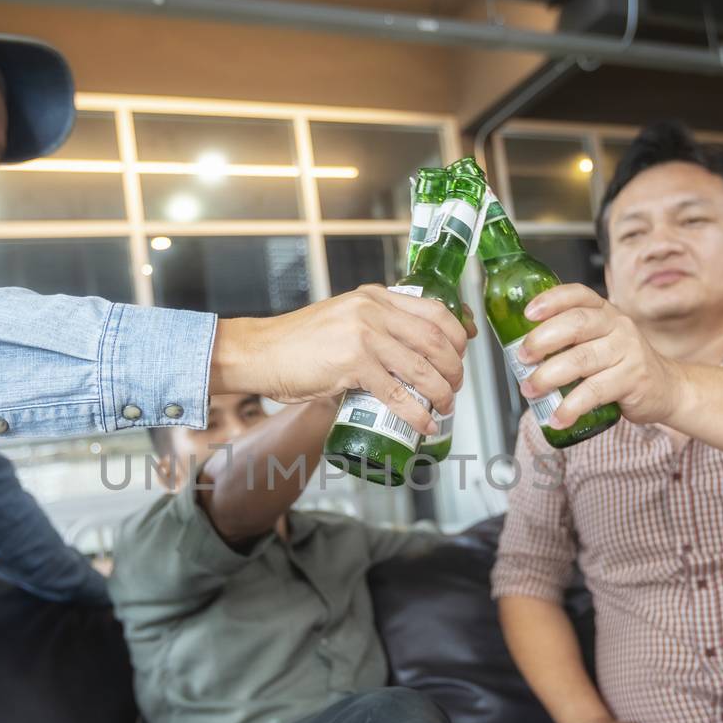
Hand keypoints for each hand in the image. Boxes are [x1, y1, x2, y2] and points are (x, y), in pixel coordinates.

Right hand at [211, 285, 467, 435]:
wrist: (259, 352)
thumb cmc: (295, 344)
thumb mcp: (341, 320)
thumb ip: (371, 332)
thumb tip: (401, 363)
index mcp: (374, 297)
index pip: (434, 309)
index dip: (457, 334)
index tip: (464, 353)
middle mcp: (373, 310)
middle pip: (436, 338)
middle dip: (454, 368)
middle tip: (455, 387)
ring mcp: (363, 335)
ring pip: (422, 366)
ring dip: (442, 392)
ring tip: (444, 407)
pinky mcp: (352, 363)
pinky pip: (397, 393)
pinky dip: (416, 413)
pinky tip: (423, 424)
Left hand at [516, 284, 689, 428]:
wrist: (666, 388)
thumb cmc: (621, 364)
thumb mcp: (600, 341)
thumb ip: (569, 340)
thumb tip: (519, 353)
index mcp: (605, 312)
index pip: (578, 295)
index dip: (551, 300)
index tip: (528, 313)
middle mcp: (618, 326)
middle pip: (576, 324)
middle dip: (542, 340)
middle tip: (522, 358)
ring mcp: (628, 352)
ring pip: (581, 360)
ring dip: (548, 376)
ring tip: (530, 390)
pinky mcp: (633, 380)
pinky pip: (594, 392)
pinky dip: (570, 407)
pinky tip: (557, 417)